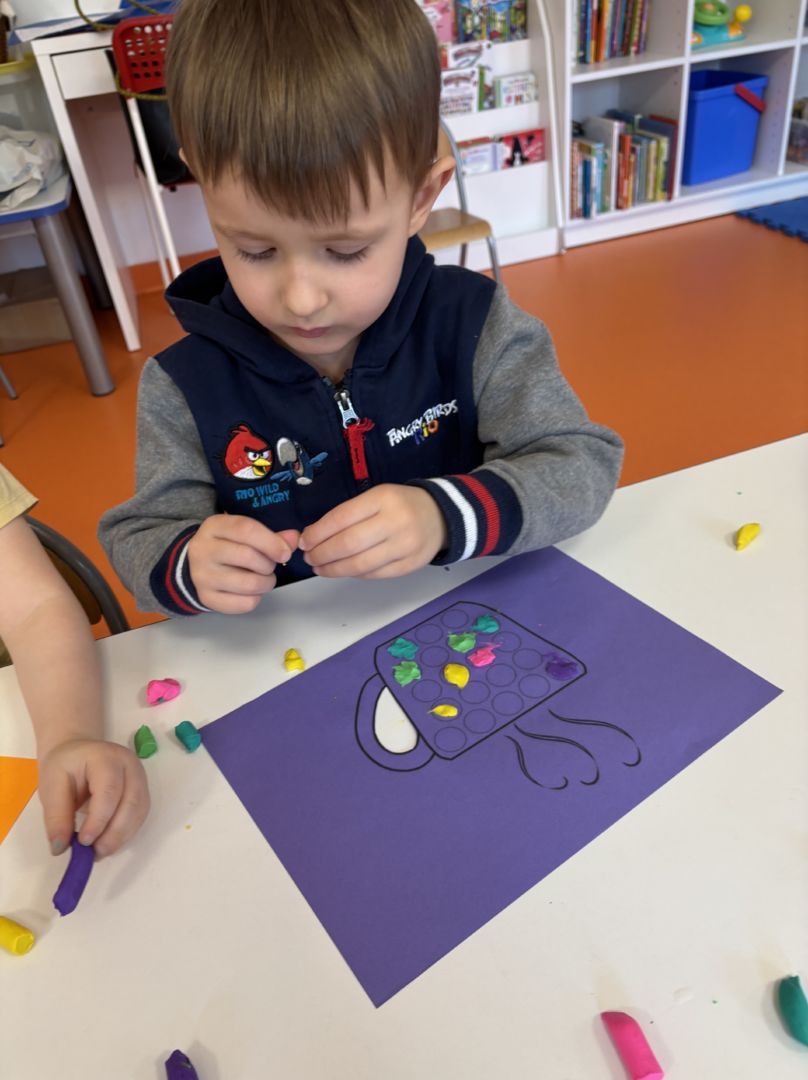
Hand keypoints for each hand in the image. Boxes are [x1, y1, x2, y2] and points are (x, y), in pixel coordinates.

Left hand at [38, 739, 149, 858]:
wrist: (77, 752)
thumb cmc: (64, 766)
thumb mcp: (51, 786)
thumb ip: (56, 816)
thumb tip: (61, 847)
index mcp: (105, 757)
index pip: (110, 790)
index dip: (99, 819)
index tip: (82, 842)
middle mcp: (129, 764)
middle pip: (131, 802)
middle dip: (114, 833)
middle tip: (94, 853)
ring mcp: (139, 777)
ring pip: (139, 812)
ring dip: (121, 836)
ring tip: (99, 851)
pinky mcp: (141, 790)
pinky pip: (139, 816)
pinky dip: (126, 833)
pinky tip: (109, 841)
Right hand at [188, 515, 299, 613]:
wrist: (196, 564)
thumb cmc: (228, 545)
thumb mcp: (244, 532)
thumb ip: (271, 535)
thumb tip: (293, 538)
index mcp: (214, 526)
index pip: (245, 529)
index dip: (271, 542)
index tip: (285, 553)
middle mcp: (203, 550)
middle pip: (248, 557)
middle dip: (269, 564)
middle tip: (270, 565)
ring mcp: (202, 576)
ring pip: (249, 583)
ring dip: (266, 582)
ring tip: (264, 578)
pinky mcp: (207, 598)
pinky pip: (244, 604)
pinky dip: (256, 598)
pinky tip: (252, 591)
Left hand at [299, 485, 446, 578]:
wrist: (441, 516)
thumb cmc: (400, 505)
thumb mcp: (377, 497)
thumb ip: (349, 514)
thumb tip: (314, 536)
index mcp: (383, 499)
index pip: (341, 518)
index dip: (318, 533)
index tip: (304, 541)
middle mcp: (395, 522)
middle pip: (348, 544)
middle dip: (322, 554)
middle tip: (309, 558)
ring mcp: (405, 546)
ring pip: (360, 564)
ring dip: (334, 569)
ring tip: (320, 568)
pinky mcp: (410, 565)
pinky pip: (375, 575)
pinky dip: (354, 574)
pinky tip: (344, 570)